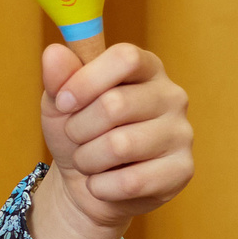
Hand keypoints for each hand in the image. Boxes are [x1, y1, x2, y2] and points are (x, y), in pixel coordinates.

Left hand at [34, 42, 193, 238]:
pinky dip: (100, 186)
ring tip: (89, 161)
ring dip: (87, 159)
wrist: (87, 184)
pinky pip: (130, 181)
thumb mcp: (59, 103)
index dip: (86, 80)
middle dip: (78, 128)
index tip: (62, 102)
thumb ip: (58, 78)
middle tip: (76, 138)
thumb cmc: (79, 134)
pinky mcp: (182, 171)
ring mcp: (182, 133)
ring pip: (119, 146)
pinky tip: (103, 183)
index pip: (125, 57)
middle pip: (115, 104)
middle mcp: (172, 96)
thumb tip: (54, 52)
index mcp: (147, 69)